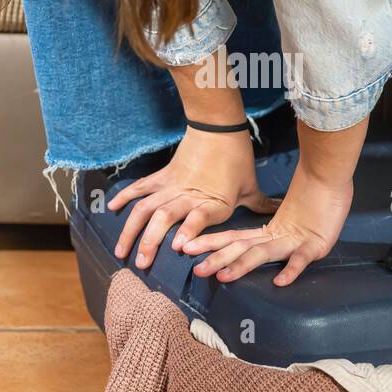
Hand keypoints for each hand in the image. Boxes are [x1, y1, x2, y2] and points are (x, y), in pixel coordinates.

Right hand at [108, 126, 278, 269]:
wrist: (219, 127)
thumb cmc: (237, 160)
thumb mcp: (251, 187)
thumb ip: (261, 206)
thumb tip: (280, 214)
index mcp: (213, 201)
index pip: (200, 217)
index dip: (189, 231)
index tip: (179, 249)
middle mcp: (189, 196)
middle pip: (164, 218)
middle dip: (150, 242)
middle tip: (142, 264)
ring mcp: (171, 186)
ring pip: (145, 208)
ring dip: (131, 230)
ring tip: (121, 251)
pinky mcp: (162, 177)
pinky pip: (140, 188)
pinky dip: (124, 198)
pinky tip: (111, 210)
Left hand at [183, 160, 353, 285]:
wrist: (330, 181)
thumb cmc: (310, 204)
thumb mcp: (284, 223)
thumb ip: (266, 236)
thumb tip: (245, 248)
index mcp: (266, 232)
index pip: (232, 237)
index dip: (210, 243)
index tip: (186, 248)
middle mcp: (275, 236)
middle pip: (241, 247)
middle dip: (217, 258)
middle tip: (196, 269)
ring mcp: (293, 240)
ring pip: (262, 253)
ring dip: (242, 265)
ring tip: (223, 276)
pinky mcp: (315, 244)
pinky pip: (301, 259)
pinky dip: (291, 269)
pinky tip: (280, 281)